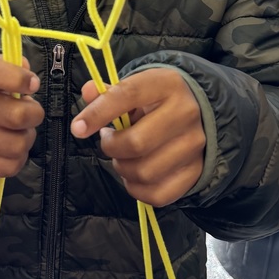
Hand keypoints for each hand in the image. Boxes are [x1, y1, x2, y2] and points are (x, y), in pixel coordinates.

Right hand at [0, 54, 43, 177]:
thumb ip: (12, 65)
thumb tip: (29, 80)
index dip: (19, 79)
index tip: (32, 84)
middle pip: (15, 116)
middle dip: (34, 114)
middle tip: (31, 111)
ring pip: (17, 144)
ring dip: (26, 137)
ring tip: (19, 130)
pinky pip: (10, 165)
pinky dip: (18, 157)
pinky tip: (10, 145)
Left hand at [70, 70, 205, 206]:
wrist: (201, 112)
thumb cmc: (157, 100)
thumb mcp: (137, 88)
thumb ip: (109, 92)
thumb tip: (88, 91)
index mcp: (168, 83)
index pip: (128, 95)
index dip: (98, 113)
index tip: (78, 128)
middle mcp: (186, 113)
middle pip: (136, 143)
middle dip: (111, 147)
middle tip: (109, 140)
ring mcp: (195, 144)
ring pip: (144, 172)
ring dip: (123, 169)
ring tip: (123, 157)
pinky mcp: (196, 171)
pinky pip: (157, 194)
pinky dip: (137, 190)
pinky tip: (134, 176)